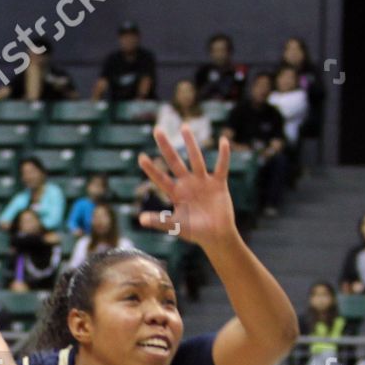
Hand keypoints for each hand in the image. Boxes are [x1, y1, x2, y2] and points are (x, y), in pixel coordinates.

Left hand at [138, 128, 237, 247]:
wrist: (217, 237)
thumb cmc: (196, 233)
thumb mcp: (176, 226)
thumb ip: (160, 221)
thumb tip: (140, 219)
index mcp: (176, 194)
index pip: (161, 179)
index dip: (151, 169)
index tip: (140, 157)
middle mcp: (188, 184)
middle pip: (174, 162)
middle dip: (166, 147)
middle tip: (157, 129)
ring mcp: (203, 182)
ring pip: (196, 159)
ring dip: (190, 143)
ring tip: (184, 126)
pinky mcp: (218, 184)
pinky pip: (221, 167)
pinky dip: (223, 155)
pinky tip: (223, 141)